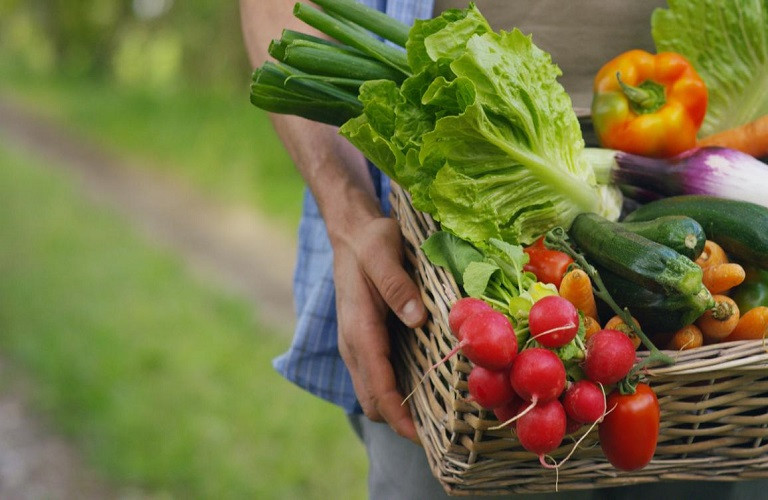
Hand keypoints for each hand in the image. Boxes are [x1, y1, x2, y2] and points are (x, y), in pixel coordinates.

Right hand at [333, 216, 426, 441]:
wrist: (351, 232)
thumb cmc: (370, 241)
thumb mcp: (383, 252)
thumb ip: (396, 285)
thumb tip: (416, 319)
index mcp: (359, 329)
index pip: (377, 386)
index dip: (398, 417)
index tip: (423, 438)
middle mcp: (353, 344)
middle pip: (373, 400)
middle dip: (400, 422)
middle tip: (441, 432)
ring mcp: (357, 344)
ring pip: (373, 392)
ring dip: (398, 410)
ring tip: (437, 418)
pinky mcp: (365, 340)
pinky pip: (377, 377)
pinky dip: (395, 392)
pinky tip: (424, 388)